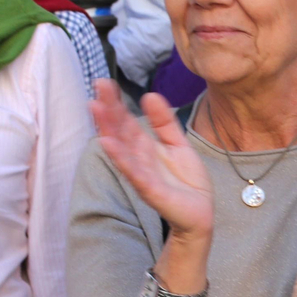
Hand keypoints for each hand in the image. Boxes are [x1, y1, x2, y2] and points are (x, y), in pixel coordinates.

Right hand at [91, 80, 214, 241]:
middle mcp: (138, 159)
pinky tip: (109, 144)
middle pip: (119, 130)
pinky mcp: (151, 191)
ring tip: (96, 108)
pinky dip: (122, 159)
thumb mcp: (178, 145)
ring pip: (121, 149)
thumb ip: (164, 122)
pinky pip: (134, 173)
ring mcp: (142, 175)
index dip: (115, 103)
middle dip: (108, 109)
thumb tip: (149, 95)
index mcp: (145, 147)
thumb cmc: (186, 182)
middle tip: (97, 85)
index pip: (126, 121)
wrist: (200, 213)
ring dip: (107, 129)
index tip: (103, 83)